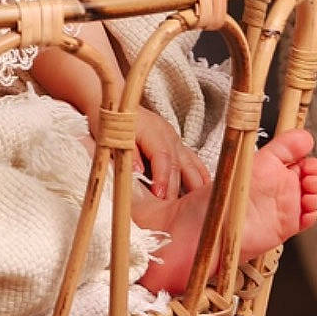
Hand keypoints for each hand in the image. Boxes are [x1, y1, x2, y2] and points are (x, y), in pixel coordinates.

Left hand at [90, 106, 208, 199]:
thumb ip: (128, 152)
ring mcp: (175, 139)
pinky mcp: (177, 144)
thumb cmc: (111, 121)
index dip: (162, 178)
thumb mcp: (111, 135)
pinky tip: (205, 190)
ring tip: (192, 207)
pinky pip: (193, 161)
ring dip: (191, 185)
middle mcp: (167, 135)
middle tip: (170, 211)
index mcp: (151, 130)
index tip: (160, 196)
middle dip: (174, 189)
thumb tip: (138, 170)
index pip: (162, 157)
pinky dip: (199, 175)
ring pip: (189, 163)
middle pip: (176, 164)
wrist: (117, 104)